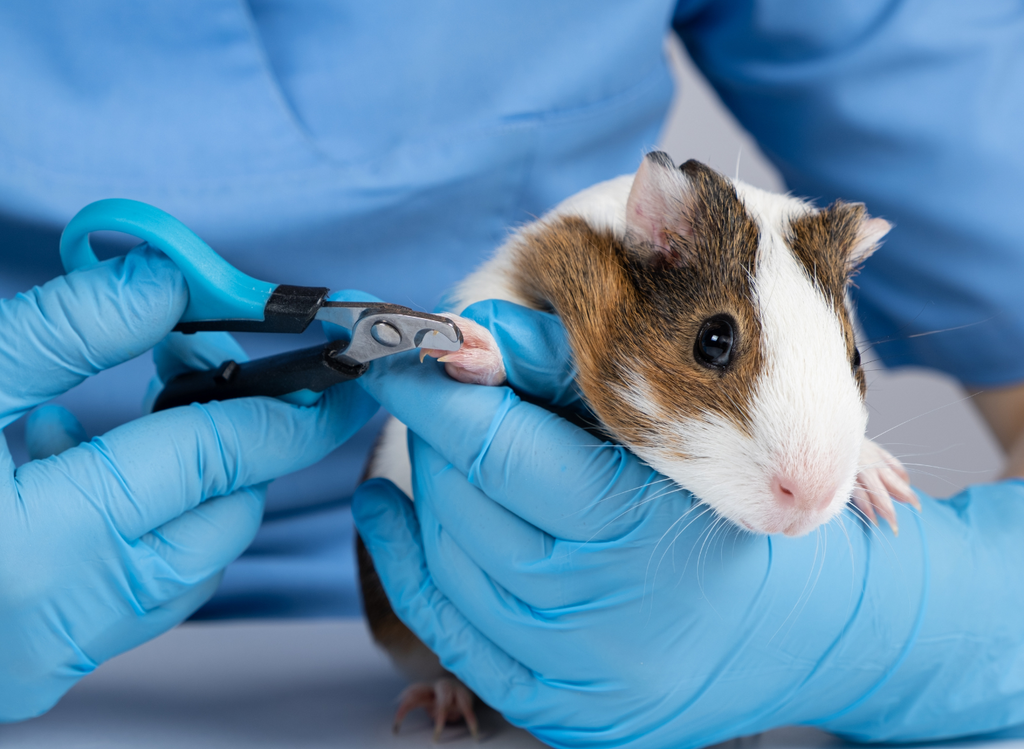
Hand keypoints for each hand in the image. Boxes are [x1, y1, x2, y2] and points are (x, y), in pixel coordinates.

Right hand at [0, 247, 377, 720]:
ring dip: (194, 488)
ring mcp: (47, 658)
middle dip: (241, 444)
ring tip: (141, 418)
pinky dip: (145, 529)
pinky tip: (90, 472)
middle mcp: (56, 623)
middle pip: (218, 521)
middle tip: (217, 372)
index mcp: (33, 547)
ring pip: (189, 566)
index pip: (211, 459)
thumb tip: (166, 286)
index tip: (343, 372)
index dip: (288, 406)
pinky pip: (139, 593)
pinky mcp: (35, 666)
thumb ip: (66, 331)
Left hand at [353, 300, 1023, 747]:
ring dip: (428, 491)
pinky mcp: (562, 711)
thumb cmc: (745, 509)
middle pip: (460, 500)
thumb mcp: (680, 419)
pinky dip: (407, 562)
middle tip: (440, 395)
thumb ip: (567, 367)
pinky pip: (448, 632)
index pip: (493, 443)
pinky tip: (393, 512)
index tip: (404, 353)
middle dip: (435, 434)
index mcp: (634, 521)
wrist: (813, 629)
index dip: (433, 391)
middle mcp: (600, 610)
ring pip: (445, 560)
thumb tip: (466, 335)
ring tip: (441, 448)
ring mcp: (576, 673)